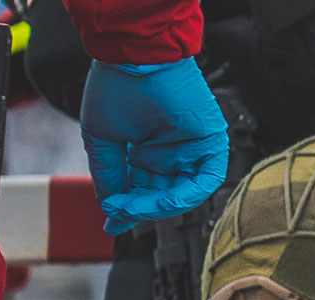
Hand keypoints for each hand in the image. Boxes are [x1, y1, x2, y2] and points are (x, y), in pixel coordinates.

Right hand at [80, 58, 228, 234]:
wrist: (133, 60)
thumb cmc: (115, 89)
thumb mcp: (102, 140)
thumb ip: (108, 175)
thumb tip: (111, 208)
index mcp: (147, 151)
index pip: (142, 190)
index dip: (128, 209)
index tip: (110, 224)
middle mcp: (172, 153)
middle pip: (162, 195)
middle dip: (140, 209)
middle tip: (118, 214)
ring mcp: (192, 148)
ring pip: (184, 192)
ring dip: (158, 205)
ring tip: (132, 207)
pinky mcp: (212, 142)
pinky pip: (207, 178)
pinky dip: (187, 194)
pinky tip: (162, 199)